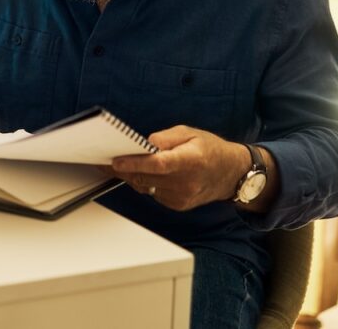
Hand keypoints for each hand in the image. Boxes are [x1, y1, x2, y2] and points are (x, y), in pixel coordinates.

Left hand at [109, 125, 251, 210]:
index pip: (157, 165)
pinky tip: (143, 173)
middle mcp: (186, 182)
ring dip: (132, 175)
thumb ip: (166, 138)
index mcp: (190, 161)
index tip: (116, 161)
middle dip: (124, 169)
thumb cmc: (210, 149)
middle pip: (146, 177)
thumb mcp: (190, 133)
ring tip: (120, 164)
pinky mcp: (178, 205)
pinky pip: (152, 193)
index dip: (134, 163)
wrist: (231, 174)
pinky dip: (145, 183)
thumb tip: (145, 143)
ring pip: (146, 186)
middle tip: (105, 159)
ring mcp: (181, 197)